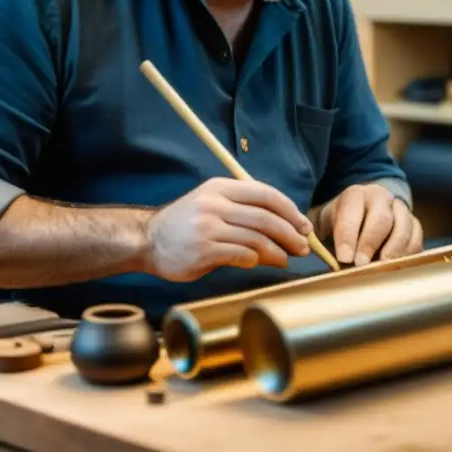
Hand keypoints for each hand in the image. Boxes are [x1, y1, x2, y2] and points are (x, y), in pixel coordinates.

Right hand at [143, 177, 312, 281]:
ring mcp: (208, 227)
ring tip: (286, 258)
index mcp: (220, 188)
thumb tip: (283, 225)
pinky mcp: (204, 251)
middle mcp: (215, 204)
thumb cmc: (185, 223)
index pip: (265, 194)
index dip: (290, 210)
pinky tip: (261, 263)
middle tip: (303, 246)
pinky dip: (256, 260)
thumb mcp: (211, 203)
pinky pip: (242, 255)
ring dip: (278, 251)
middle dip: (290, 233)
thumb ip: (243, 209)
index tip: (303, 225)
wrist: (148, 240)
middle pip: (266, 217)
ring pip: (257, 238)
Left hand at [314, 184, 422, 266]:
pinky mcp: (414, 224)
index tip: (343, 257)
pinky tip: (396, 266)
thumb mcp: (327, 223)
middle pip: (381, 218)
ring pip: (403, 226)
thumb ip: (322, 237)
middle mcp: (381, 198)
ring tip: (382, 266)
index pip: (352, 212)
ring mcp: (400, 209)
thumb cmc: (342, 223)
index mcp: (355, 195)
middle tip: (360, 264)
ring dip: (393, 249)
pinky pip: (417, 238)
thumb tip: (323, 257)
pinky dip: (408, 253)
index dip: (347, 236)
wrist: (365, 213)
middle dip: (370, 243)